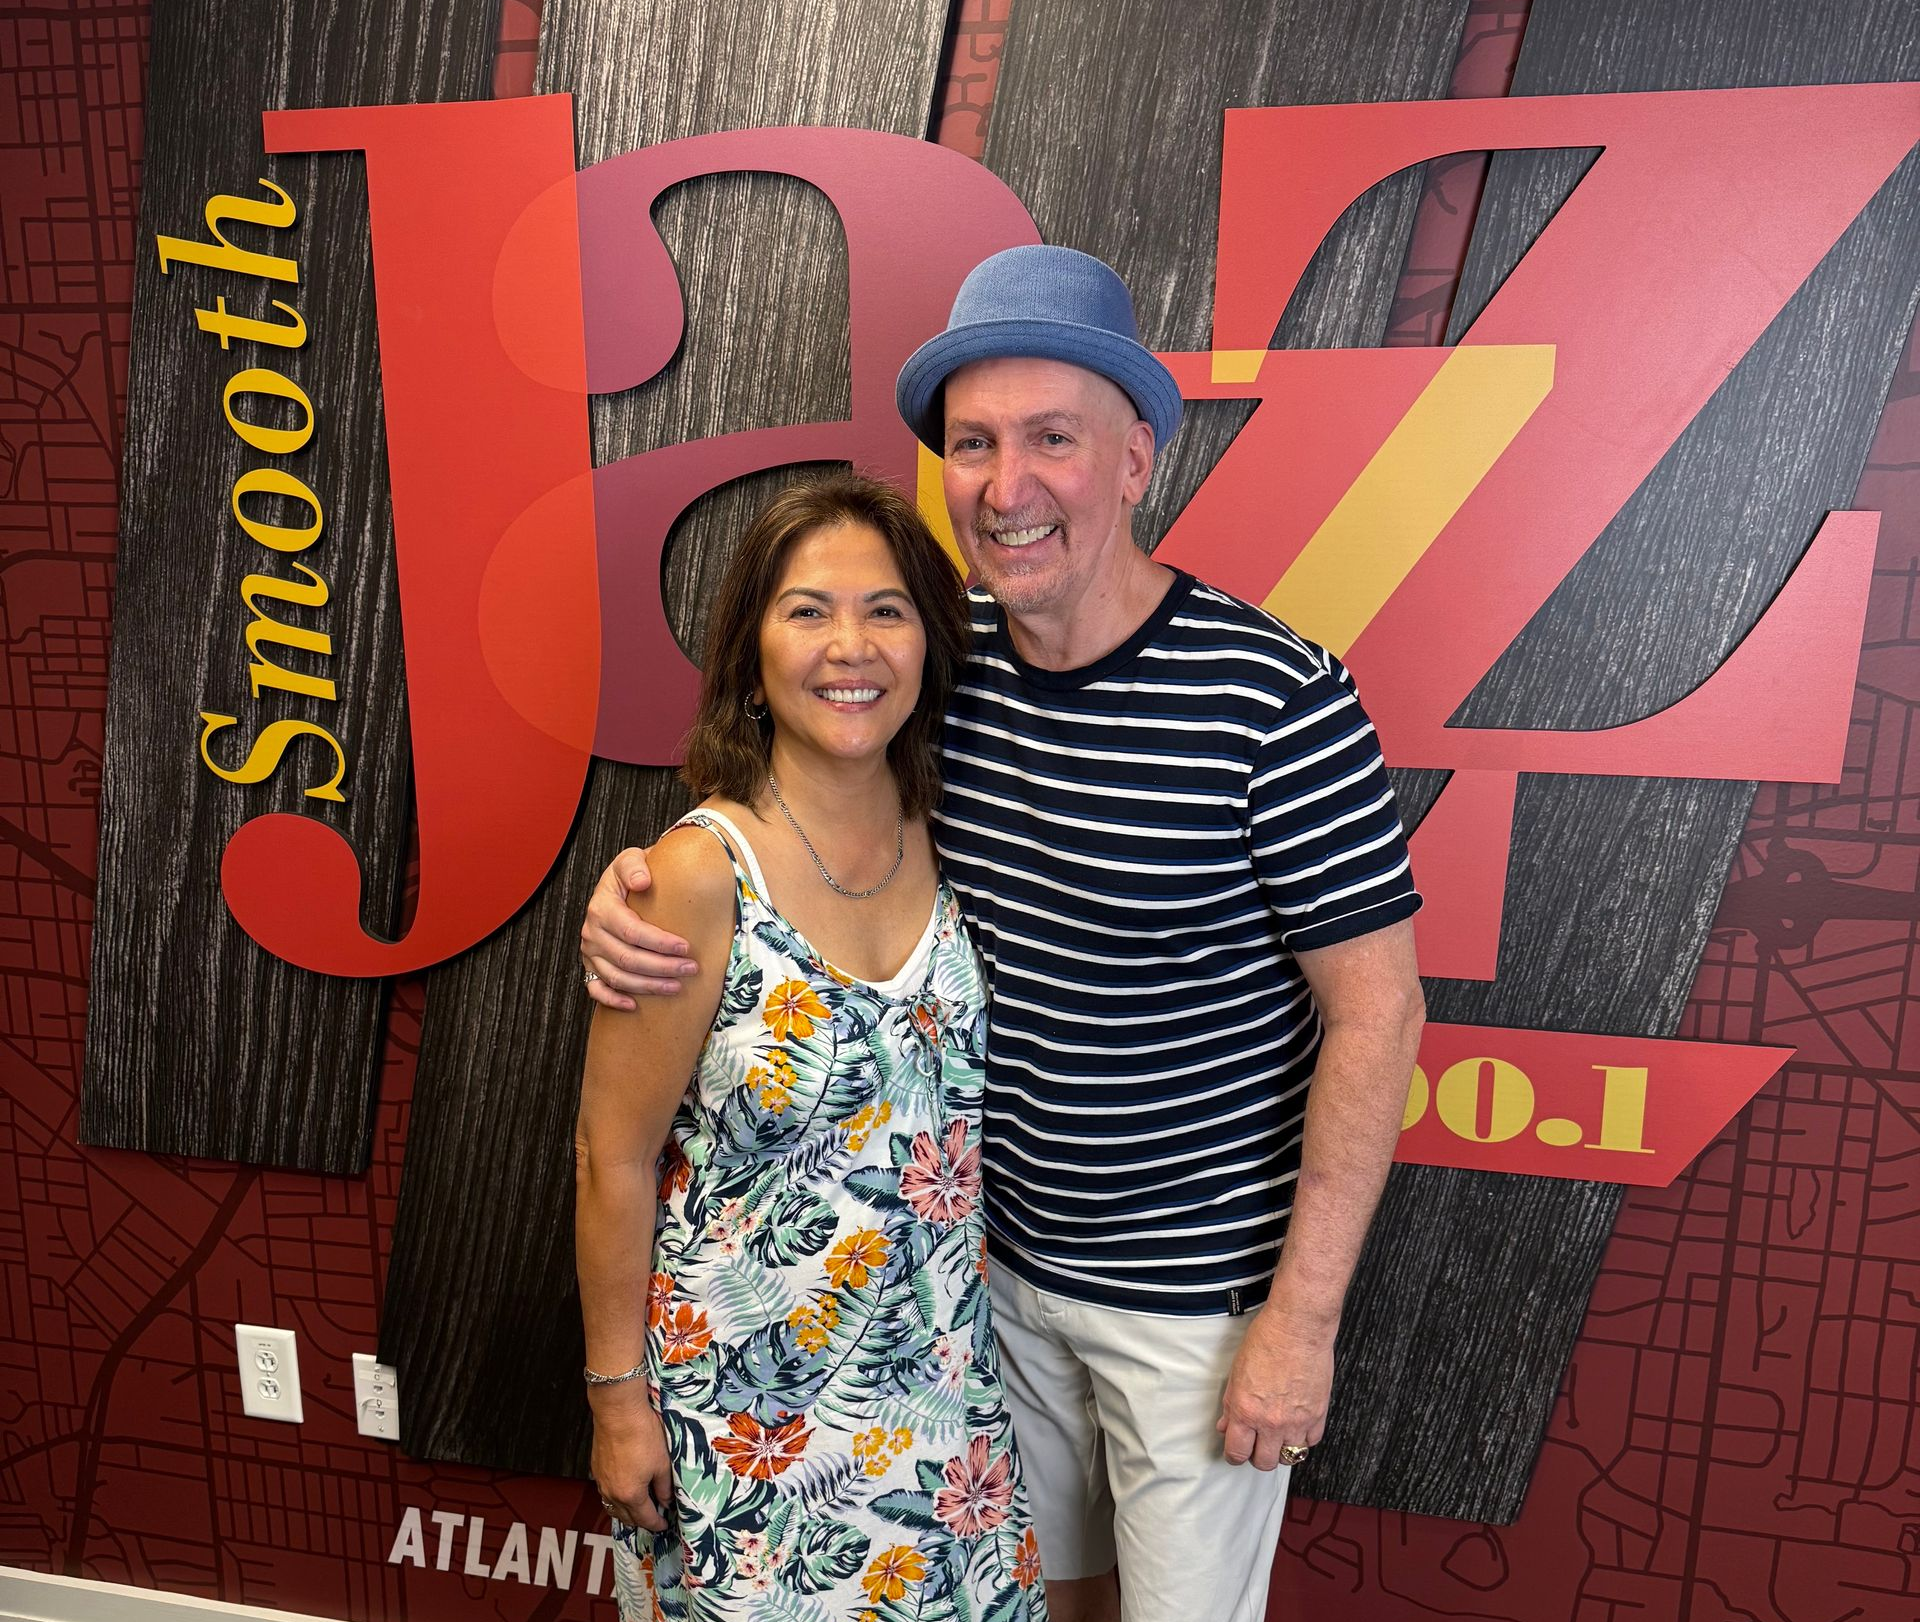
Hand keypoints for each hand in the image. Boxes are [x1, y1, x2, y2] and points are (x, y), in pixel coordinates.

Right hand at [579, 847, 697, 1007]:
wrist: (619, 886)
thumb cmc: (632, 874)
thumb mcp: (631, 859)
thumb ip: (635, 865)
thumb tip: (642, 882)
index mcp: (601, 907)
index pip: (632, 931)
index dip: (659, 943)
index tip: (686, 946)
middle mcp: (592, 932)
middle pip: (627, 959)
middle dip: (662, 967)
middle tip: (691, 969)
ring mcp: (590, 952)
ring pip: (617, 978)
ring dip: (648, 986)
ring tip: (677, 987)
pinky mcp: (590, 965)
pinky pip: (596, 990)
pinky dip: (613, 1000)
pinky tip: (635, 1006)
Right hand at [589, 1384, 673, 1531]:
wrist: (618, 1412)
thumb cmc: (644, 1436)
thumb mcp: (662, 1463)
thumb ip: (664, 1487)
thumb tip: (667, 1501)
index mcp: (631, 1495)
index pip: (645, 1518)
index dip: (657, 1524)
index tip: (664, 1525)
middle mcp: (612, 1493)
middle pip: (626, 1517)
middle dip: (640, 1521)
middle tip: (653, 1518)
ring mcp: (601, 1482)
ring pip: (612, 1507)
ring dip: (625, 1512)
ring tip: (637, 1508)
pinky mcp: (596, 1469)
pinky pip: (605, 1493)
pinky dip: (615, 1498)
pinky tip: (623, 1489)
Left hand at [1216, 1303, 1333, 1469]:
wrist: (1298, 1327)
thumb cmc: (1267, 1340)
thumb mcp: (1237, 1372)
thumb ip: (1230, 1404)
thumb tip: (1226, 1425)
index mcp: (1245, 1410)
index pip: (1237, 1453)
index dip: (1234, 1456)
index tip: (1236, 1452)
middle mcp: (1271, 1421)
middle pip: (1264, 1462)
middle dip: (1257, 1456)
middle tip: (1257, 1443)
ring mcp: (1296, 1421)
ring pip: (1289, 1457)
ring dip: (1282, 1449)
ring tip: (1278, 1436)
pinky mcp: (1318, 1415)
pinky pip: (1311, 1442)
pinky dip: (1303, 1438)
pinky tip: (1297, 1425)